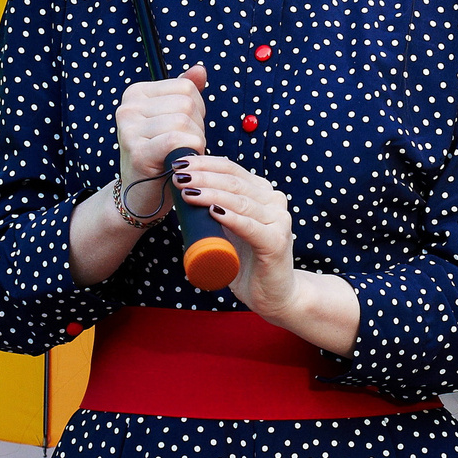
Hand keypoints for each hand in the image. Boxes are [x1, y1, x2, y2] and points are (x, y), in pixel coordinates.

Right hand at [116, 65, 206, 194]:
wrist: (140, 195)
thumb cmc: (161, 156)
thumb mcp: (172, 119)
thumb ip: (186, 93)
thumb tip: (200, 69)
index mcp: (136, 93)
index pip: (186, 87)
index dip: (197, 110)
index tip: (183, 130)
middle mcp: (127, 107)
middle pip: (186, 104)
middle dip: (196, 128)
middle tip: (182, 147)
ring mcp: (129, 129)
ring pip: (184, 122)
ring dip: (194, 143)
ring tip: (180, 155)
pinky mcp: (136, 151)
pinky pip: (175, 140)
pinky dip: (188, 151)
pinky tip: (179, 162)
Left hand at [169, 152, 297, 317]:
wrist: (273, 294)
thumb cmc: (246, 260)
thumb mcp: (228, 228)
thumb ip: (217, 208)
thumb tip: (183, 190)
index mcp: (262, 192)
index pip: (232, 169)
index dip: (205, 163)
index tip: (179, 163)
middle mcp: (274, 201)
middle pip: (234, 182)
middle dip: (203, 176)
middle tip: (179, 176)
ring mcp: (278, 220)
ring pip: (240, 201)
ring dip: (211, 194)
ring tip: (188, 192)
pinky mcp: (277, 242)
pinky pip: (250, 226)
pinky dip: (231, 217)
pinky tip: (214, 212)